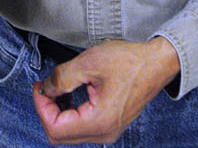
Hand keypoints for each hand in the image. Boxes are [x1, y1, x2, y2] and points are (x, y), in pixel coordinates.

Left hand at [32, 37, 179, 144]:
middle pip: (60, 135)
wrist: (157, 63)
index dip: (41, 107)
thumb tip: (45, 89)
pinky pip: (82, 128)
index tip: (39, 86)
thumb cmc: (129, 61)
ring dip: (58, 113)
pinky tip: (69, 94)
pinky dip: (70, 113)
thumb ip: (63, 77)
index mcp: (99, 121)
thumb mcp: (90, 62)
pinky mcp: (110, 124)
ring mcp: (108, 131)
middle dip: (47, 111)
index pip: (56, 128)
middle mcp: (104, 133)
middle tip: (45, 86)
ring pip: (70, 133)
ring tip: (56, 88)